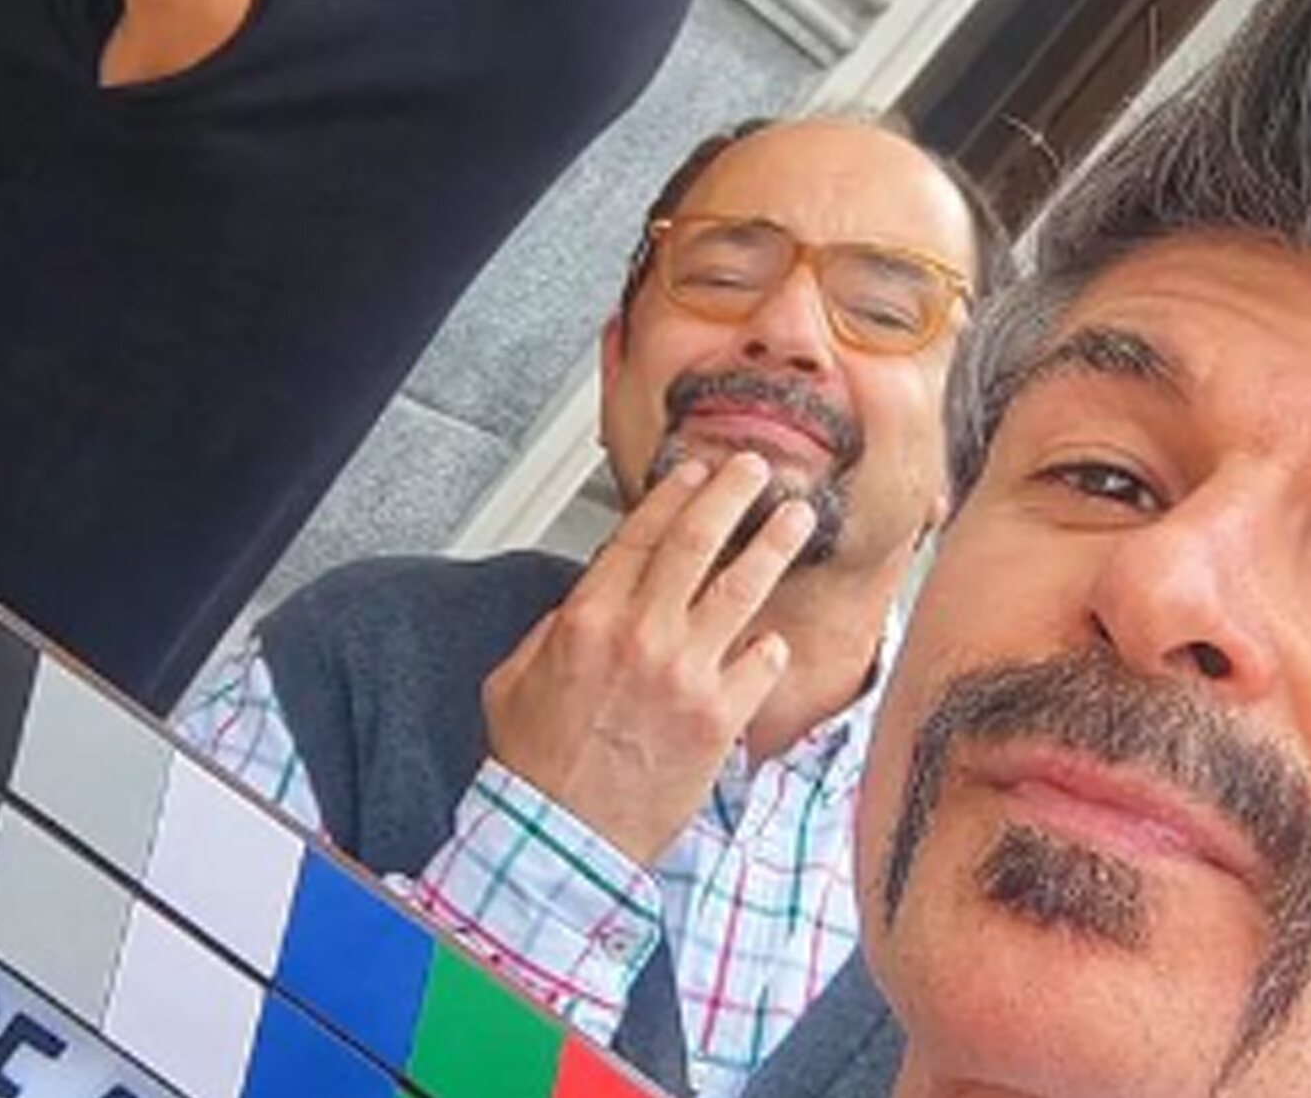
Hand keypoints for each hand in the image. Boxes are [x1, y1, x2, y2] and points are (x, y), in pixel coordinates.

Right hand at [481, 453, 816, 862]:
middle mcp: (641, 634)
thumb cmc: (536, 768)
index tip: (695, 472)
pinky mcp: (720, 717)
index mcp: (587, 619)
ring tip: (797, 517)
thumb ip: (551, 631)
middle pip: (697, 541)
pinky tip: (774, 641)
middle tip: (754, 469)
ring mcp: (686, 673)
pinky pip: (763, 662)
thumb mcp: (513, 681)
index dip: (673, 494)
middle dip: (731, 494)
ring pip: (743, 587)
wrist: (562, 840)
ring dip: (774, 544)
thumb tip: (583, 604)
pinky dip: (772, 648)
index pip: (640, 534)